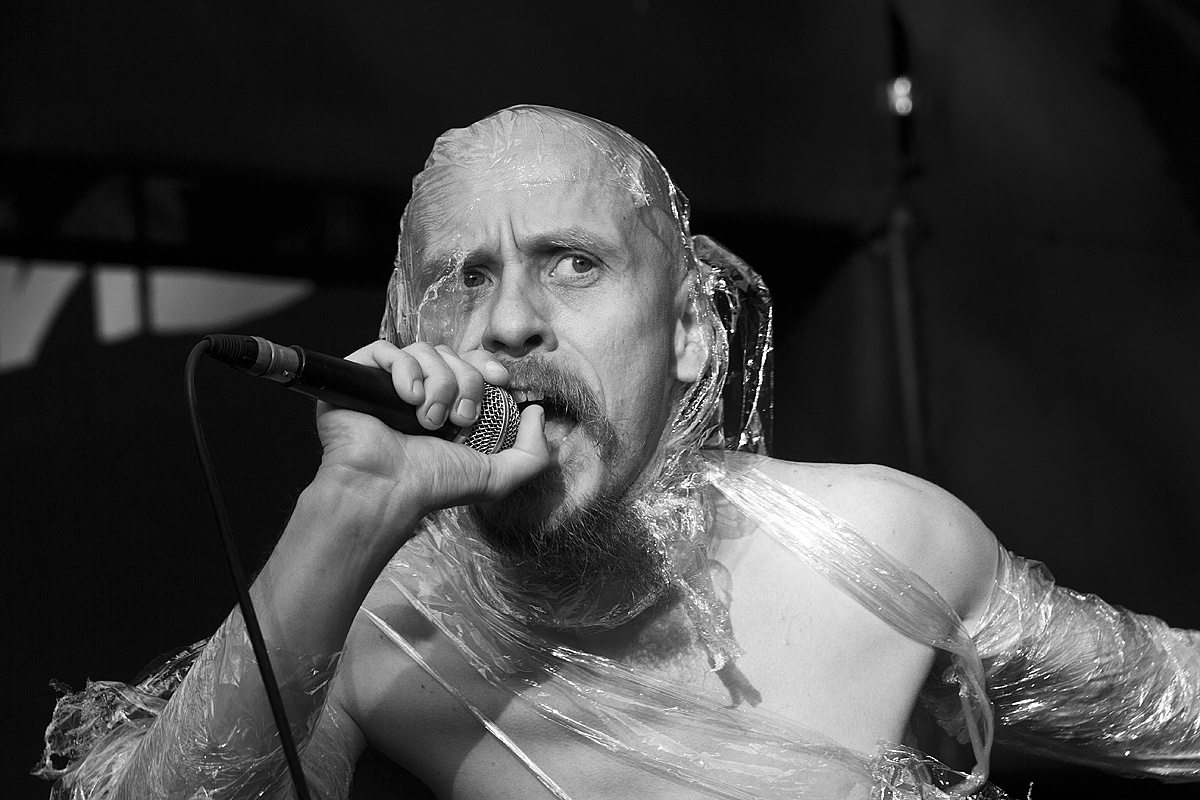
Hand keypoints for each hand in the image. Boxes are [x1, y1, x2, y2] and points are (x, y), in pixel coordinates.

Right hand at [313, 341, 548, 537]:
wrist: (386, 489)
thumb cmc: (434, 485)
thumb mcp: (497, 477)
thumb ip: (532, 453)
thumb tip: (537, 413)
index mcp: (448, 406)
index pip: (471, 364)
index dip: (487, 365)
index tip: (500, 382)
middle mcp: (420, 391)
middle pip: (453, 355)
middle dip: (466, 383)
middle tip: (459, 418)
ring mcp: (388, 383)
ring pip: (425, 351)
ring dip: (438, 383)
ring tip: (428, 420)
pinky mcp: (359, 376)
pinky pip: (387, 350)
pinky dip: (405, 370)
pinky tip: (408, 398)